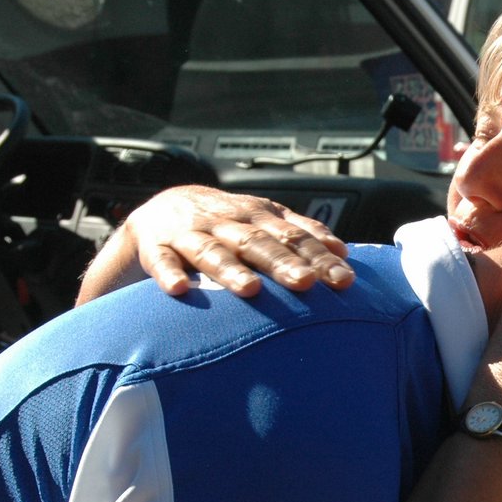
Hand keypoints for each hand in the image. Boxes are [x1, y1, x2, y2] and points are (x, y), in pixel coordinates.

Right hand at [77, 185, 352, 302]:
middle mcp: (226, 222)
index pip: (293, 236)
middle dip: (282, 263)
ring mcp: (191, 233)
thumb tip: (343, 252)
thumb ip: (299, 233)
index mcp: (257, 216)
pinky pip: (163, 262)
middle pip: (257, 243)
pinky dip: (170, 274)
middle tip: (306, 283)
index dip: (319, 256)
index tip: (344, 280)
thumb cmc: (224, 223)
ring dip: (230, 270)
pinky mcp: (157, 248)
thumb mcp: (261, 221)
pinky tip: (179, 289)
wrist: (159, 211)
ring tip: (250, 290)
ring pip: (211, 251)